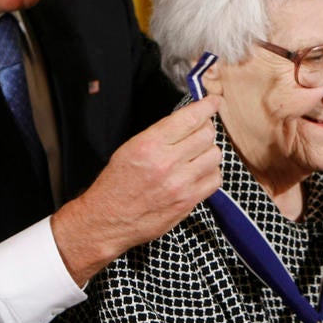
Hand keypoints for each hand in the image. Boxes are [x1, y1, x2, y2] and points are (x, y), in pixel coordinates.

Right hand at [52, 96, 221, 284]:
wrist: (107, 220)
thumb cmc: (116, 184)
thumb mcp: (130, 148)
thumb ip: (161, 134)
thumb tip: (190, 119)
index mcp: (149, 145)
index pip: (189, 118)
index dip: (207, 106)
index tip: (213, 102)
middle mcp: (166, 163)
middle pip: (207, 134)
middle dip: (206, 128)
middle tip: (200, 131)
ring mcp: (180, 184)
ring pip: (215, 155)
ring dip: (209, 151)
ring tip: (197, 154)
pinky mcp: (188, 202)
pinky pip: (215, 179)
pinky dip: (211, 173)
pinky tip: (199, 173)